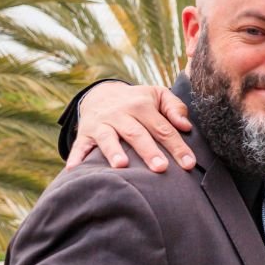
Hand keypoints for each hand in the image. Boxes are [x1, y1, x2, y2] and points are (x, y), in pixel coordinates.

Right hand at [67, 82, 194, 172]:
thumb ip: (175, 108)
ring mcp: (101, 123)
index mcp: (142, 105)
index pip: (163, 128)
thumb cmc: (138, 101)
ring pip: (108, 138)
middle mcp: (121, 113)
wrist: (102, 94)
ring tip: (122, 166)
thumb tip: (186, 126)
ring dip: (114, 151)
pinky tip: (75, 170)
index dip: (177, 146)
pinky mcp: (84, 133)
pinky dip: (76, 157)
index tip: (189, 164)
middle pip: (137, 134)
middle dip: (149, 151)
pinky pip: (79, 145)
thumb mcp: (158, 95)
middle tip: (161, 168)